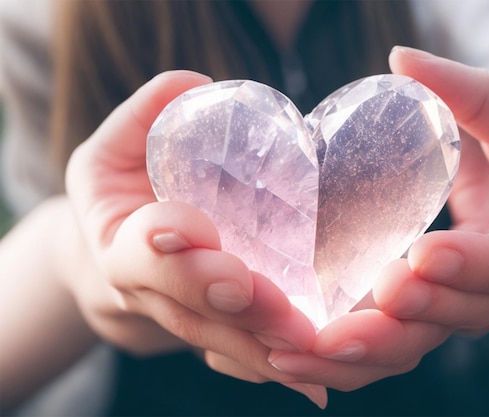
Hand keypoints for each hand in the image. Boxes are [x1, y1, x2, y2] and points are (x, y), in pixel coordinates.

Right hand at [63, 71, 326, 405]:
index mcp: (123, 244)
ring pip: (223, 341)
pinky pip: (245, 355)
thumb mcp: (118, 144)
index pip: (137, 251)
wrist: (124, 250)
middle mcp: (153, 293)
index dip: (163, 245)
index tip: (191, 232)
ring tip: (312, 347)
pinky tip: (319, 377)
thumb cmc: (122, 189)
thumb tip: (197, 85)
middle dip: (231, 305)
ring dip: (265, 345)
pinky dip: (278, 366)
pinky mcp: (218, 330)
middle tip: (275, 304)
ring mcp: (187, 318)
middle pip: (188, 308)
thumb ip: (149, 111)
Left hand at [257, 47, 488, 391]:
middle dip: (387, 327)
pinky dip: (343, 358)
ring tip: (286, 357)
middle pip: (444, 324)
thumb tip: (403, 57)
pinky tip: (288, 357)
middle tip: (332, 330)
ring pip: (409, 349)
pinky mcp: (434, 317)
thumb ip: (472, 96)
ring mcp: (461, 314)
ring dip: (350, 359)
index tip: (420, 258)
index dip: (464, 266)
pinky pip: (389, 346)